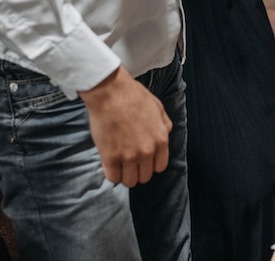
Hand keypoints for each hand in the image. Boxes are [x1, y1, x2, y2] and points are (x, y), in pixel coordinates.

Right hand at [78, 66, 171, 186]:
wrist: (111, 93)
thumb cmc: (134, 96)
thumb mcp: (158, 107)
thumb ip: (164, 124)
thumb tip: (165, 134)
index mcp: (160, 140)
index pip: (160, 167)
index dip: (151, 164)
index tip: (144, 160)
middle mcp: (147, 151)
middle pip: (145, 176)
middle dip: (138, 170)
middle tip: (130, 162)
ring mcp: (128, 156)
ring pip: (130, 181)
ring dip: (125, 175)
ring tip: (120, 165)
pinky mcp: (110, 157)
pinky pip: (113, 177)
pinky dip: (112, 174)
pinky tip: (110, 165)